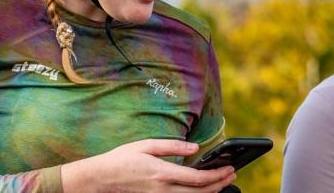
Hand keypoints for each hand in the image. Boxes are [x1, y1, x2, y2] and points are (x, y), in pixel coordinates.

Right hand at [61, 139, 235, 192]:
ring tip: (223, 181)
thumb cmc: (121, 159)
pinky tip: (202, 188)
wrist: (100, 179)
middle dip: (219, 184)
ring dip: (211, 191)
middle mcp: (162, 189)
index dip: (217, 175)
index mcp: (162, 173)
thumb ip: (172, 146)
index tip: (229, 168)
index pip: (197, 178)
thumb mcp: (146, 145)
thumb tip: (194, 148)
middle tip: (232, 174)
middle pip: (199, 192)